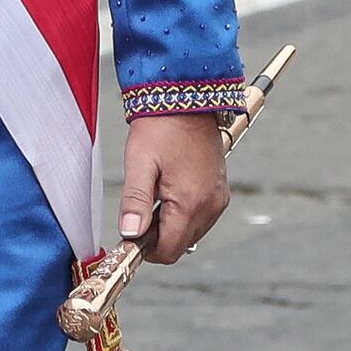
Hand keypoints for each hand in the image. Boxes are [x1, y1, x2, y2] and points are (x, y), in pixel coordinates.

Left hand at [120, 114, 229, 261]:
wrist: (187, 100)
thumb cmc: (160, 128)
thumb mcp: (139, 164)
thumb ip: (134, 202)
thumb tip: (130, 234)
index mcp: (190, 202)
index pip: (168, 251)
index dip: (145, 251)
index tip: (129, 236)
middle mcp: (211, 206)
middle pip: (180, 245)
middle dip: (157, 237)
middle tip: (139, 210)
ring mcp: (219, 199)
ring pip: (190, 233)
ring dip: (170, 225)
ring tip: (154, 195)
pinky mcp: (221, 192)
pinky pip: (201, 218)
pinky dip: (183, 214)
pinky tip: (169, 191)